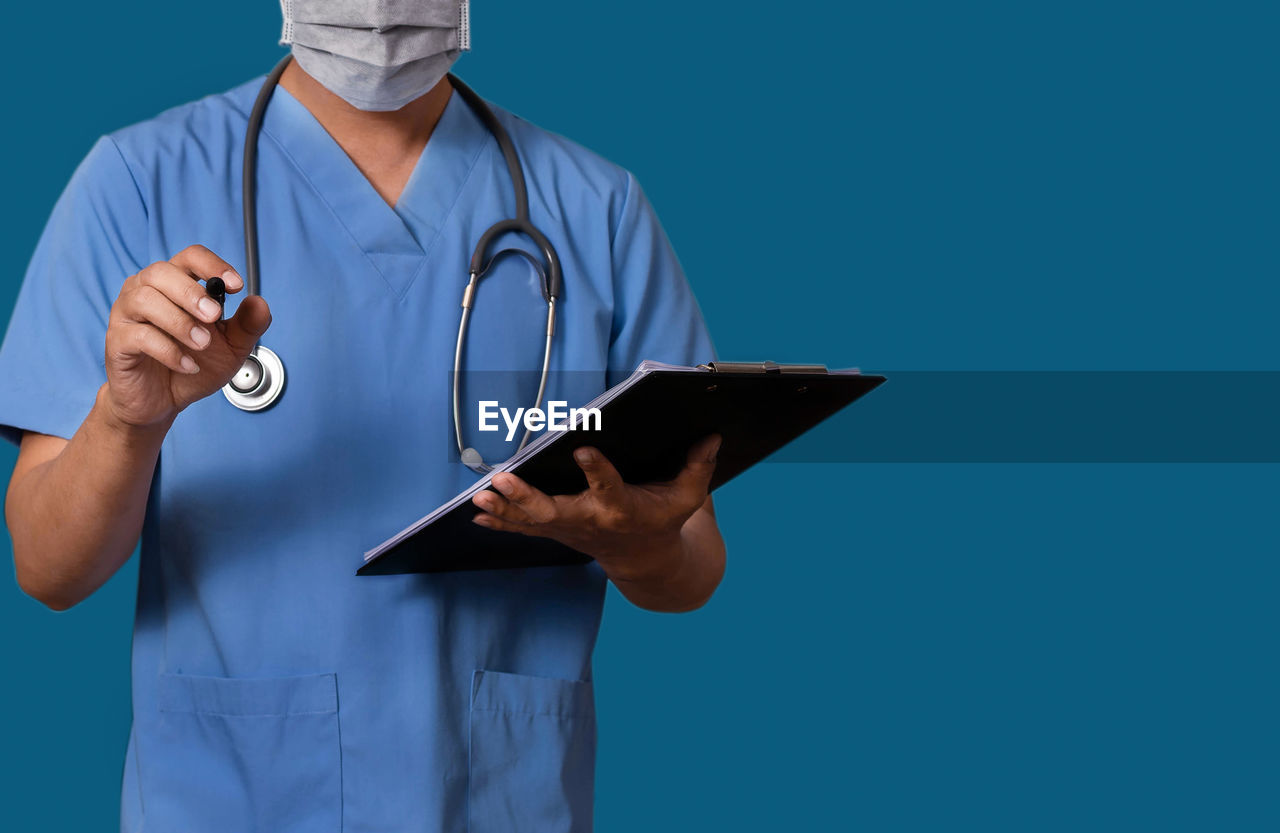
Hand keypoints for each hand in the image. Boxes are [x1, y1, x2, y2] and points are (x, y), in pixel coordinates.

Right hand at [104, 245, 271, 427]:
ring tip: (202, 344)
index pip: (190, 256)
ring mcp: (127, 314)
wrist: (164, 401)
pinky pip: (138, 336)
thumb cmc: (194, 365)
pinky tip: (188, 365)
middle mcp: (146, 290)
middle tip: (214, 317)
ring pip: (145, 299)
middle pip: (161, 272)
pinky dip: (168, 350)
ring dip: (179, 321)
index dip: (213, 265)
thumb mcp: (232, 347)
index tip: (237, 286)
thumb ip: (248, 325)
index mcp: (175, 284)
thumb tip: (260, 303)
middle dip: (191, 293)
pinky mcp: (117, 341)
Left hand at [470, 434, 720, 582]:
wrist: (645, 562)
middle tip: (503, 479)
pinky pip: (523, 528)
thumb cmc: (663, 519)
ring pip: (530, 520)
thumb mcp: (687, 498)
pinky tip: (477, 513)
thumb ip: (698, 467)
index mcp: (623, 509)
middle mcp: (590, 520)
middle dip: (526, 496)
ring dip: (504, 509)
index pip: (609, 488)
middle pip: (554, 511)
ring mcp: (568, 529)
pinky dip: (500, 521)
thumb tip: (713, 434)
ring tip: (480, 495)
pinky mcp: (556, 531)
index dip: (597, 471)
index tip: (583, 449)